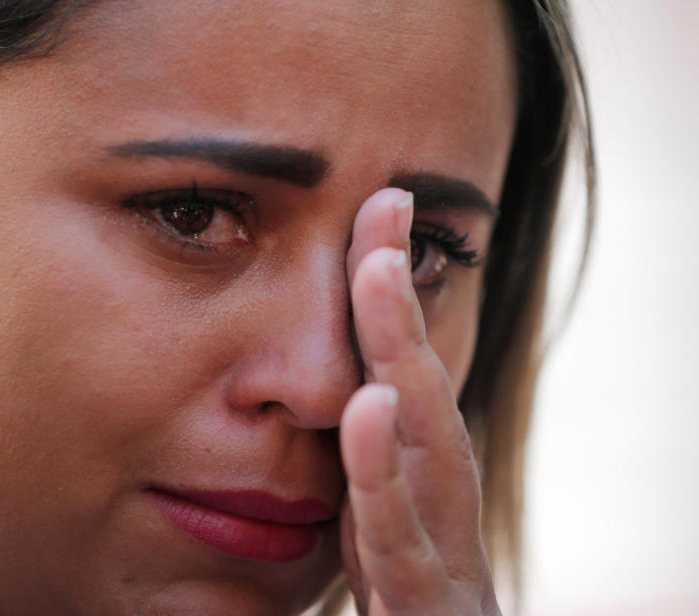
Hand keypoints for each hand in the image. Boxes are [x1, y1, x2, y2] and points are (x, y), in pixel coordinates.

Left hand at [339, 188, 499, 614]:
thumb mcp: (366, 543)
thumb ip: (354, 480)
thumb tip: (334, 392)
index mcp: (418, 491)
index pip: (402, 382)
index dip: (389, 299)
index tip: (377, 206)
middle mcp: (442, 513)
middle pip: (423, 395)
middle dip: (401, 302)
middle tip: (383, 207)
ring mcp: (446, 564)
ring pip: (430, 454)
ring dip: (403, 358)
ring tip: (377, 271)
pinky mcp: (431, 613)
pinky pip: (404, 550)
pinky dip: (385, 483)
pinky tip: (367, 411)